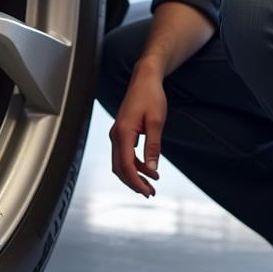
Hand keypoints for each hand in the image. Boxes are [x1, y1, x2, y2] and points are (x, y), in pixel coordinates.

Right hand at [108, 65, 166, 197]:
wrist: (144, 79)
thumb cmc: (151, 96)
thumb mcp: (156, 121)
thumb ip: (153, 146)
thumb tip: (152, 169)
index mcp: (123, 132)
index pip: (126, 165)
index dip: (136, 181)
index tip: (148, 191)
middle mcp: (116, 134)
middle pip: (119, 168)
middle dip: (133, 183)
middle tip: (150, 193)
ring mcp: (117, 133)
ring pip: (121, 162)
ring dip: (134, 175)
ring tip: (151, 184)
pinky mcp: (121, 132)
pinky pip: (124, 154)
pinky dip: (135, 165)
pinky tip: (148, 168)